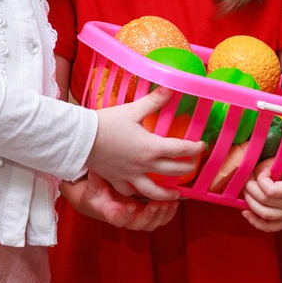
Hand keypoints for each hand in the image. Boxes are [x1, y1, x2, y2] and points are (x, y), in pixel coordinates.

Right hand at [62, 175, 178, 230]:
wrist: (102, 201)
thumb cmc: (98, 192)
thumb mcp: (94, 185)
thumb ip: (96, 178)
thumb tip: (97, 166)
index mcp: (111, 213)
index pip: (118, 219)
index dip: (126, 215)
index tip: (132, 206)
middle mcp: (126, 220)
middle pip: (139, 224)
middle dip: (150, 215)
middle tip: (157, 204)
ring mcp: (137, 220)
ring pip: (151, 223)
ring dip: (161, 214)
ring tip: (169, 202)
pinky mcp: (147, 217)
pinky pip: (160, 220)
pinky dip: (168, 214)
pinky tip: (174, 203)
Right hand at [87, 91, 201, 199]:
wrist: (80, 138)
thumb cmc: (105, 122)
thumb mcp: (132, 109)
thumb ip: (153, 101)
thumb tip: (171, 87)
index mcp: (151, 147)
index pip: (181, 150)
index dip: (195, 148)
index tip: (201, 146)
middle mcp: (144, 165)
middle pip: (173, 171)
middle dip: (187, 168)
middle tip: (193, 165)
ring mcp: (130, 175)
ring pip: (154, 191)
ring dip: (168, 193)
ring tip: (176, 195)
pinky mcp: (117, 180)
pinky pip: (130, 191)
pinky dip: (138, 194)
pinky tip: (142, 192)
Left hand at [243, 156, 281, 232]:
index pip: (270, 190)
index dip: (262, 179)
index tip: (265, 170)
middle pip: (263, 201)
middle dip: (251, 188)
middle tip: (249, 178)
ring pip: (263, 214)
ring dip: (250, 202)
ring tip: (247, 190)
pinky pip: (269, 227)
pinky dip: (255, 222)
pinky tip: (246, 213)